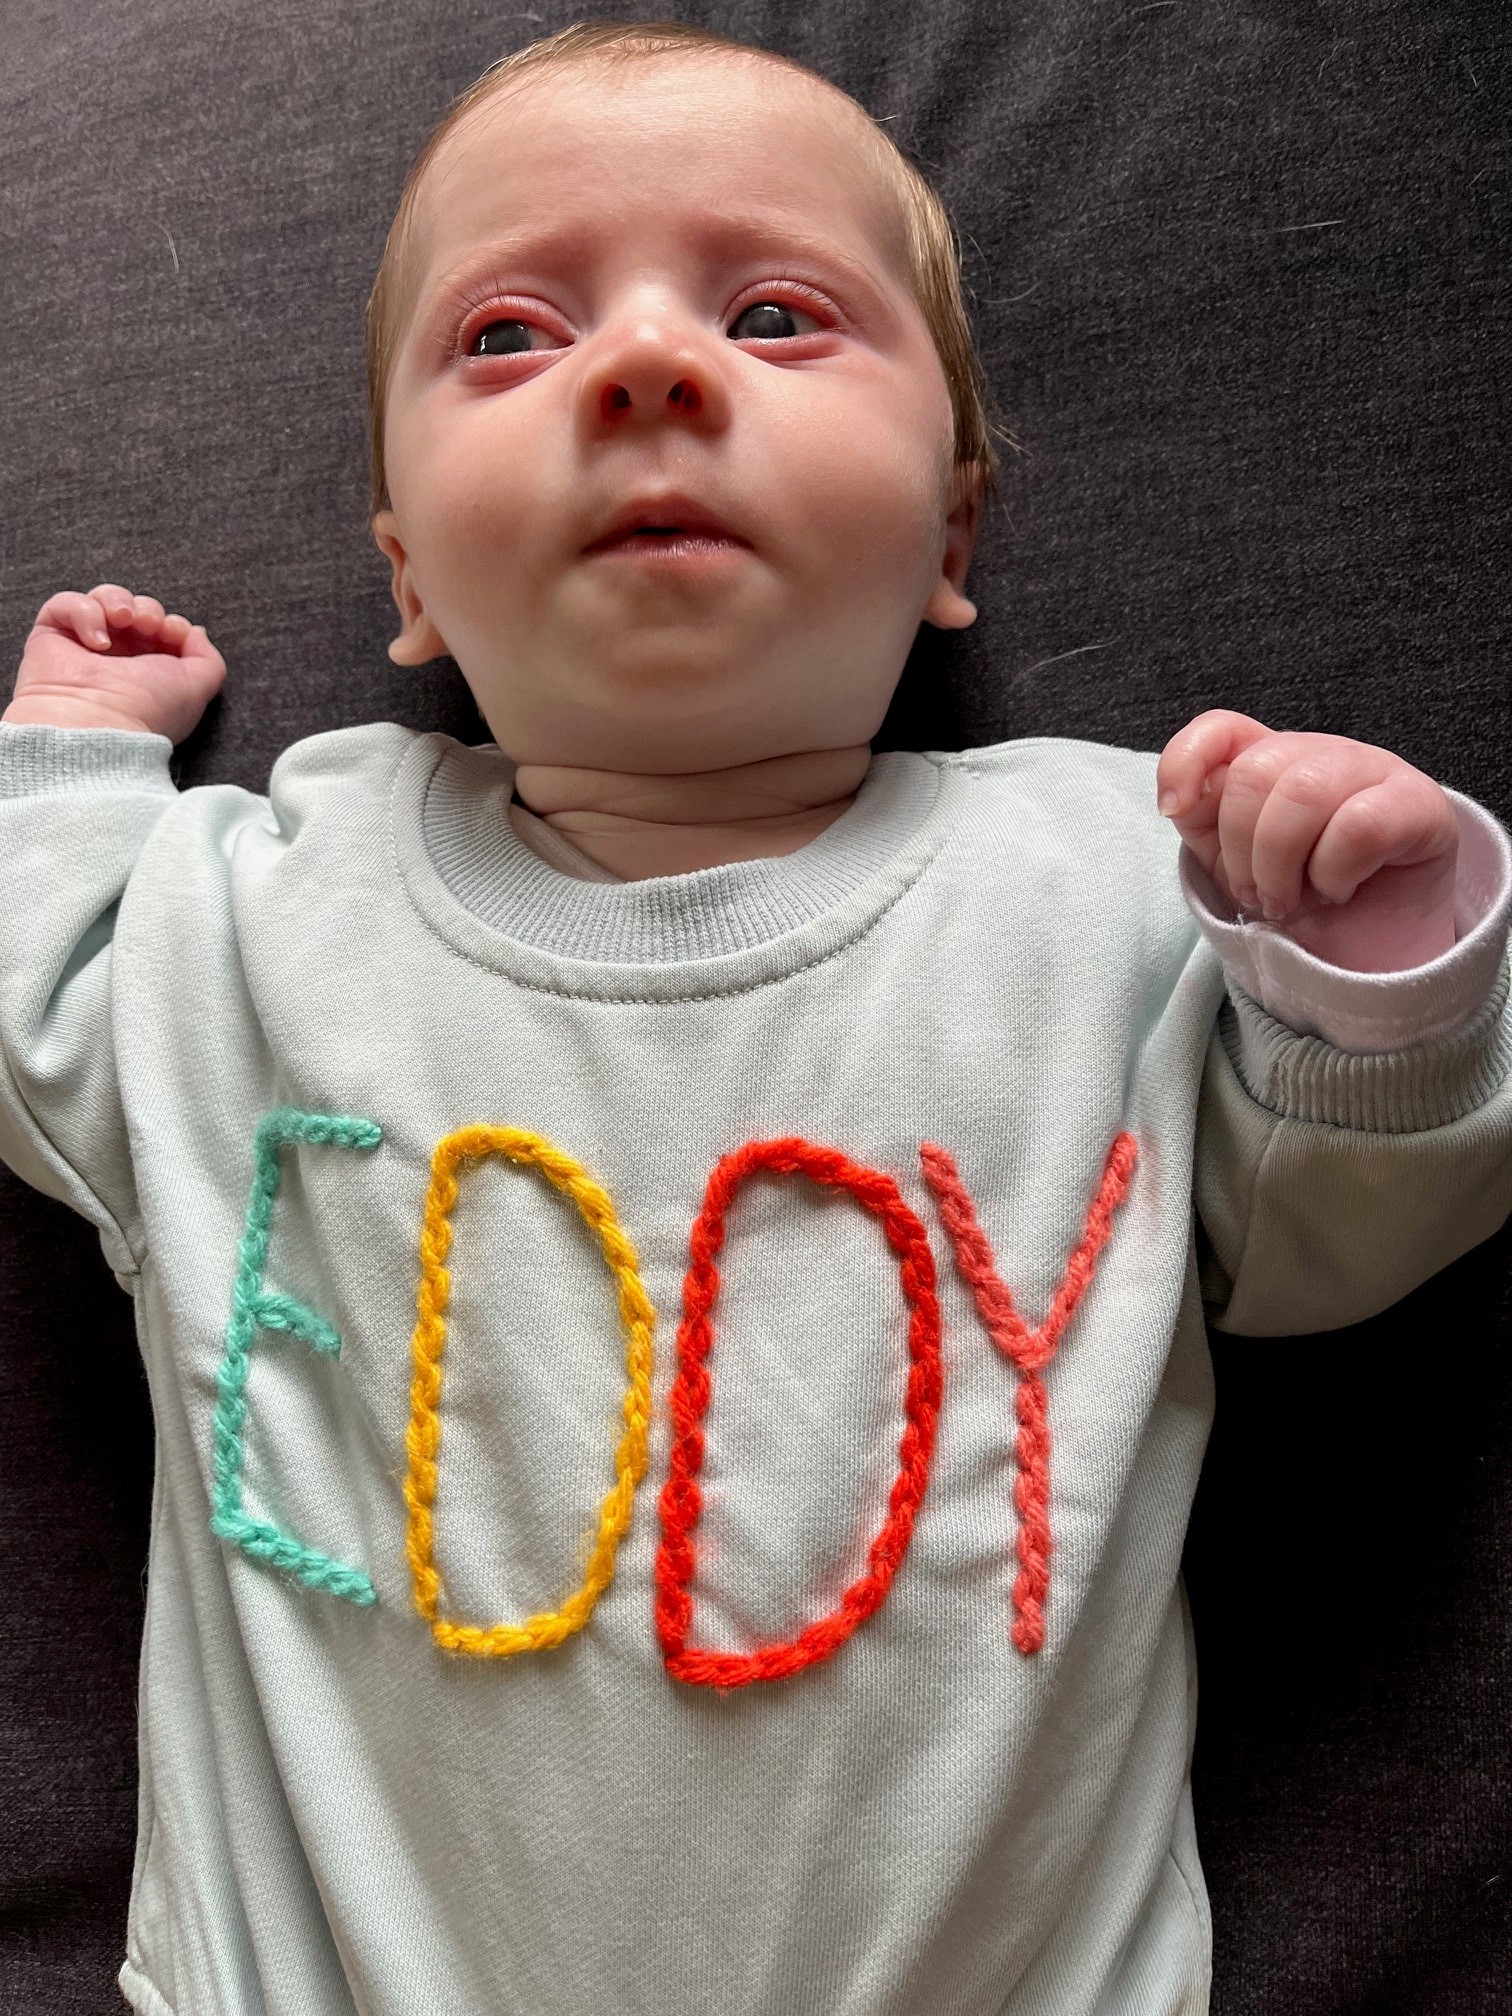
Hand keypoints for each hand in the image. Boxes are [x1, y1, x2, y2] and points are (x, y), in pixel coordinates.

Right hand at [4, 584, 226, 741]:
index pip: (162, 627)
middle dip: (147, 609)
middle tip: (148, 625)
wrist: (99, 723)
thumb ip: (208, 658)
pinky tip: (96, 641)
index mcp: (149, 670)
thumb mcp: (198, 687)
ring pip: (103, 598)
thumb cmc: (147, 710)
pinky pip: (66, 603)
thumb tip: (195, 631)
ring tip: (123, 621)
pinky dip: (85, 611)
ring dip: (118, 601)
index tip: (172, 632)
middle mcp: (117, 657)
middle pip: (135, 608)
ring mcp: (83, 645)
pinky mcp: (51, 636)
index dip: (170, 622)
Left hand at [1156, 710, 1458, 970]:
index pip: (1220, 729)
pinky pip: (1360, 825)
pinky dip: (1335, 873)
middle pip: (1255, 772)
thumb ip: (1201, 819)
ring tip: (1293, 902)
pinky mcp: (1418, 803)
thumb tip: (1179, 798)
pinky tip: (1339, 890)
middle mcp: (1319, 753)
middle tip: (1259, 895)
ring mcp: (1373, 769)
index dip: (1185, 761)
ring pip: (1304, 793)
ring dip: (1283, 868)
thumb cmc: (1297, 898)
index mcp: (1269, 759)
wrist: (1362, 952)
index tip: (1174, 811)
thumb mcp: (1231, 863)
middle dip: (1242, 852)